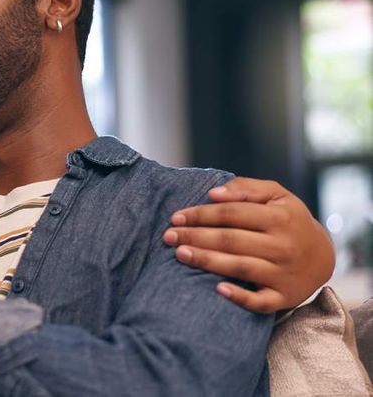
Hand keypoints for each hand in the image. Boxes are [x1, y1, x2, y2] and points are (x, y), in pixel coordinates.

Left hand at [163, 177, 334, 312]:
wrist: (322, 257)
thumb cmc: (289, 221)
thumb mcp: (277, 196)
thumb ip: (246, 189)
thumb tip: (213, 193)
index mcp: (280, 218)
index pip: (233, 214)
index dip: (202, 214)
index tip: (176, 217)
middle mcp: (282, 246)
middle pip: (231, 240)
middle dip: (196, 237)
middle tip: (168, 236)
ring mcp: (283, 273)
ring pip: (240, 267)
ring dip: (207, 261)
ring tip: (180, 254)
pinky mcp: (284, 297)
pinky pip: (260, 301)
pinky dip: (240, 297)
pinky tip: (218, 289)